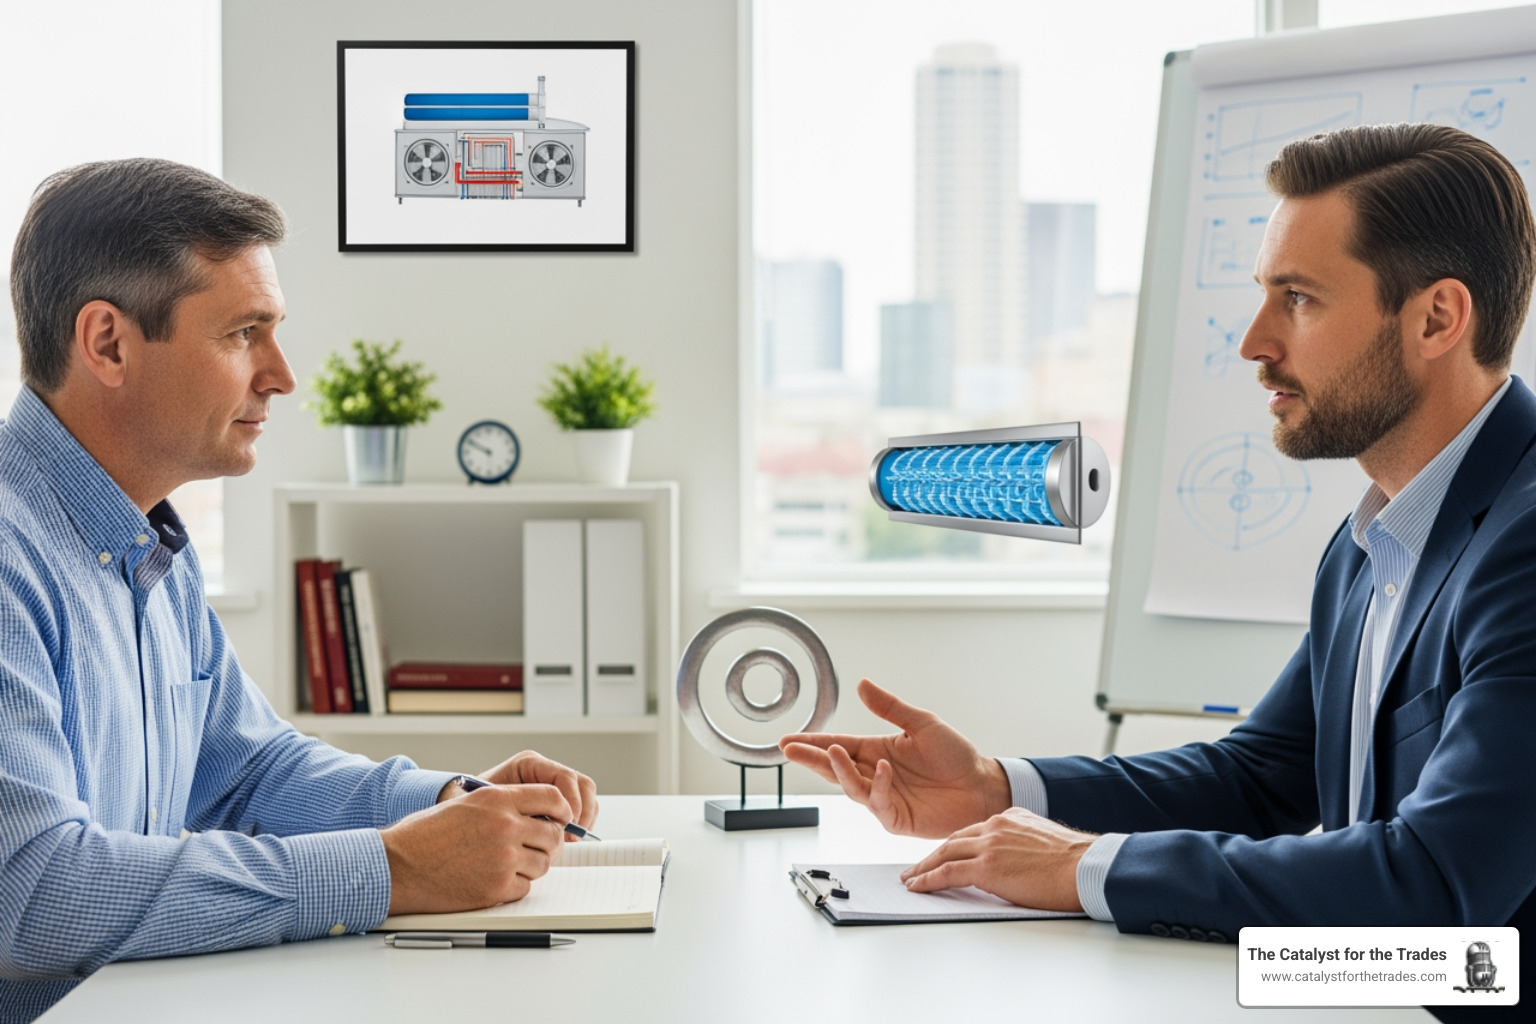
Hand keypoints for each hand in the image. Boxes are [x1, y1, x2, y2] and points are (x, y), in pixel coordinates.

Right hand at [384, 783, 569, 914]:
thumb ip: (502, 806)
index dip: (562, 810)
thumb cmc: (424, 836)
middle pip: (553, 834)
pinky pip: (525, 887)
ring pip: (543, 864)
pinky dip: (515, 886)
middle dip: (548, 843)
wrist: (398, 866)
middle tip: (535, 849)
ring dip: (531, 866)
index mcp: (498, 799)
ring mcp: (503, 858)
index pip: (552, 797)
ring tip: (506, 865)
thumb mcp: (466, 804)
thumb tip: (535, 815)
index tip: (562, 818)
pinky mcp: (496, 887)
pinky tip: (494, 880)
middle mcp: (505, 825)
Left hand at [479, 750, 598, 837]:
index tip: (567, 824)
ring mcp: (553, 786)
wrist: (463, 817)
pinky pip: (581, 808)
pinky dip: (580, 824)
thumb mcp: (491, 806)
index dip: (571, 802)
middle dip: (582, 812)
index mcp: (529, 764)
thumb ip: (517, 810)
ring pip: (586, 796)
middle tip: (572, 835)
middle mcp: (545, 772)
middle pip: (581, 784)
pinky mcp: (557, 802)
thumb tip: (547, 822)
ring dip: (584, 819)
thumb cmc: (473, 810)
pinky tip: (568, 840)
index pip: (564, 777)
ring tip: (571, 840)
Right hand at [778, 678, 1010, 837]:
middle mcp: (874, 774)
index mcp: (876, 750)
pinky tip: (881, 769)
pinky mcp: (896, 818)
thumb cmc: (956, 755)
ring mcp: (883, 798)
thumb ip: (890, 707)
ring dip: (840, 770)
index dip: (812, 743)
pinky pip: (878, 803)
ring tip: (834, 752)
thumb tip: (862, 684)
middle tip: (791, 749)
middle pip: (834, 767)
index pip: (837, 745)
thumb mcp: (922, 723)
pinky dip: (876, 786)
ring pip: (851, 786)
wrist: (982, 785)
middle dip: (812, 758)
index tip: (788, 740)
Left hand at [900, 808, 1092, 911]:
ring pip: (945, 854)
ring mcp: (989, 844)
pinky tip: (917, 887)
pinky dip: (928, 880)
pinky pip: (947, 873)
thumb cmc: (1075, 862)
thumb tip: (1015, 863)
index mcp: (1010, 818)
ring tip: (910, 879)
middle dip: (932, 855)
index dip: (954, 845)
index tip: (943, 854)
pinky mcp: (986, 867)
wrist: (1086, 867)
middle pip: (953, 840)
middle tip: (917, 867)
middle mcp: (995, 825)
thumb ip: (1022, 845)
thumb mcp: (1044, 842)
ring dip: (923, 868)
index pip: (973, 831)